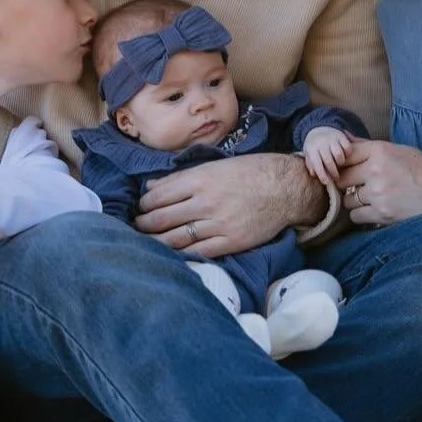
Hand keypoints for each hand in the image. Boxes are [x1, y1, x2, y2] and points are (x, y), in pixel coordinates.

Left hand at [136, 154, 326, 258]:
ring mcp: (218, 224)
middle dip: (144, 225)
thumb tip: (151, 187)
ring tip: (145, 244)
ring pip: (176, 238)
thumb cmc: (250, 172)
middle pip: (162, 218)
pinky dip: (180, 255)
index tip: (139, 210)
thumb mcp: (215, 165)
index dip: (144, 206)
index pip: (159, 196)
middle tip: (136, 229)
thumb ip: (181, 177)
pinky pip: (198, 253)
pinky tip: (170, 256)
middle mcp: (206, 201)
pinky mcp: (231, 242)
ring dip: (155, 242)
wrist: (285, 188)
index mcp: (201, 179)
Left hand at [301, 126, 349, 184]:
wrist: (318, 129)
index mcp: (311, 148)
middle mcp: (322, 142)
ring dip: (340, 163)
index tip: (327, 182)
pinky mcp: (341, 135)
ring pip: (339, 154)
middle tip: (335, 177)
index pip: (317, 164)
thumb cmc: (314, 147)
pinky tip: (344, 156)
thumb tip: (315, 174)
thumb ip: (311, 165)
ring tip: (339, 164)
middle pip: (329, 161)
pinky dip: (347, 154)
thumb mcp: (308, 155)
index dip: (322, 175)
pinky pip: (347, 147)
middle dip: (333, 172)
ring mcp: (332, 138)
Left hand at [338, 139, 421, 225]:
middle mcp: (376, 171)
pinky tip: (374, 208)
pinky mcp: (382, 214)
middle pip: (341, 178)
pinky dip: (361, 214)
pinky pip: (355, 216)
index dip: (342, 162)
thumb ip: (367, 145)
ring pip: (347, 199)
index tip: (345, 168)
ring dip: (355, 199)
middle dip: (346, 182)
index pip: (346, 154)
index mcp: (380, 151)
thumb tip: (342, 137)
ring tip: (370, 197)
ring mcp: (379, 194)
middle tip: (357, 184)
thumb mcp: (397, 149)